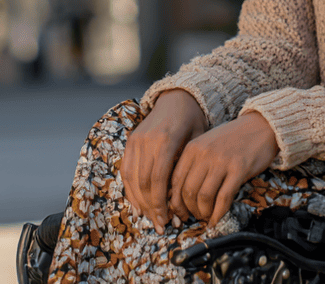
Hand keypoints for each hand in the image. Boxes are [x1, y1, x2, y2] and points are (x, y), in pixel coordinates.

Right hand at [123, 89, 207, 231]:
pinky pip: (126, 170)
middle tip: (160, 225)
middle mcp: (146, 140)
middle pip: (143, 182)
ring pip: (131, 178)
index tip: (166, 220)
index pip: (157, 179)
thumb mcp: (198, 142)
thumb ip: (187, 168)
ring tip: (148, 219)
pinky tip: (137, 204)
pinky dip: (130, 189)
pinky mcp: (130, 142)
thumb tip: (182, 201)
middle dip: (150, 207)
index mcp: (165, 140)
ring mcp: (135, 140)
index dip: (160, 203)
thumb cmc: (193, 121)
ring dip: (139, 202)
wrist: (178, 98)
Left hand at [170, 111, 279, 228]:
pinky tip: (217, 219)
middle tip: (195, 217)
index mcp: (192, 148)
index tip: (180, 212)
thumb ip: (193, 164)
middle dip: (190, 210)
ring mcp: (221, 161)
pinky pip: (224, 198)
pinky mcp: (239, 169)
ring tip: (207, 217)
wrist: (260, 126)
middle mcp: (204, 154)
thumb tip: (181, 196)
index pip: (176, 181)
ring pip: (204, 196)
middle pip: (188, 191)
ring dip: (204, 212)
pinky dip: (218, 213)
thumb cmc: (232, 140)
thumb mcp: (206, 145)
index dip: (175, 202)